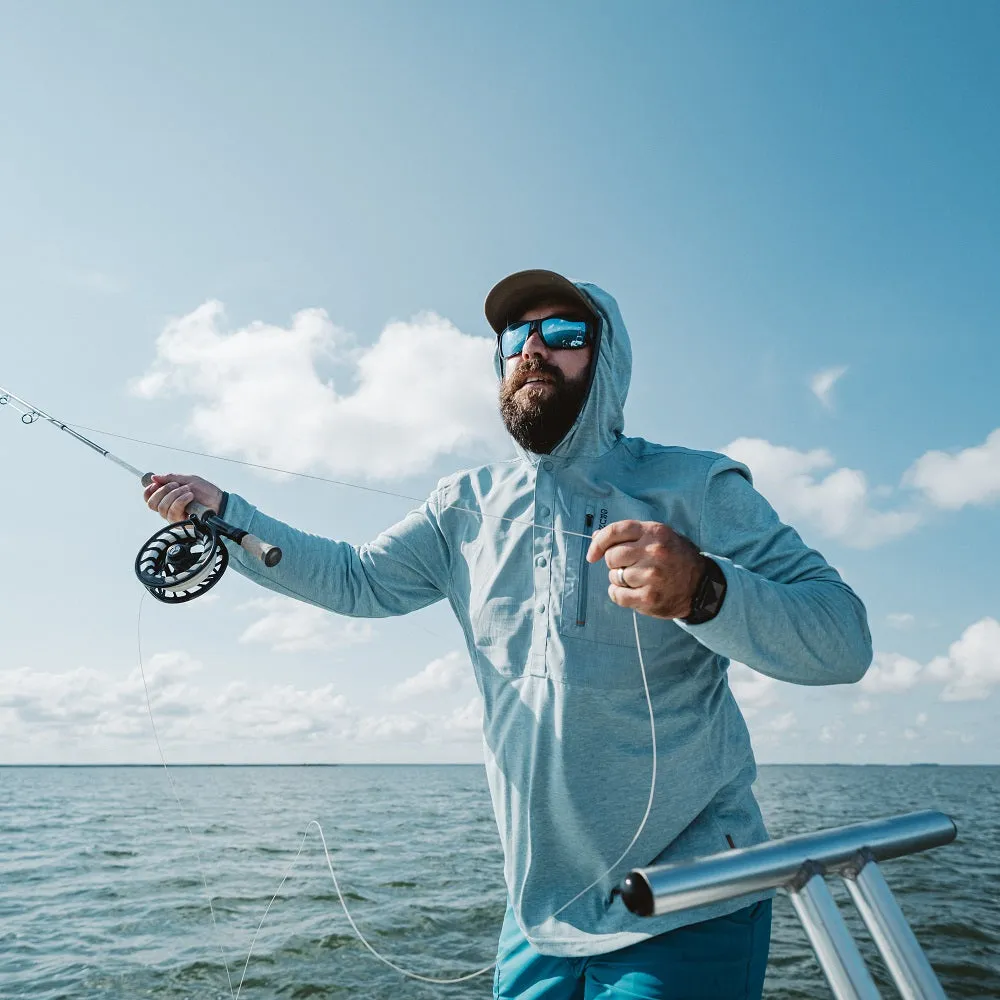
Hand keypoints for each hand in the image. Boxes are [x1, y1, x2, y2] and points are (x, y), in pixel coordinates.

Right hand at [143, 473, 223, 523]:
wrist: (219, 500)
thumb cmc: (205, 491)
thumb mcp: (187, 479)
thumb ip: (170, 478)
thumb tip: (154, 477)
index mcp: (167, 498)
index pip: (149, 498)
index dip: (149, 491)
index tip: (156, 483)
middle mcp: (168, 509)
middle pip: (152, 504)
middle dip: (163, 491)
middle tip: (177, 485)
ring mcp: (174, 517)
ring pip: (162, 508)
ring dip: (175, 495)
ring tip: (188, 490)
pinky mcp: (181, 523)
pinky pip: (173, 512)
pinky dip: (181, 500)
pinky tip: (190, 496)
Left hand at [586, 519, 706, 619]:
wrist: (702, 586)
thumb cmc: (676, 558)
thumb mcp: (658, 537)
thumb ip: (630, 535)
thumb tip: (596, 536)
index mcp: (654, 532)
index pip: (615, 531)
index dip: (598, 543)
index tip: (593, 554)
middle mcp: (653, 552)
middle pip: (612, 556)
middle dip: (615, 563)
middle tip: (630, 567)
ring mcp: (651, 576)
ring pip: (614, 576)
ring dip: (620, 580)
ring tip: (639, 580)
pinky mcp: (649, 598)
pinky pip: (617, 595)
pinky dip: (619, 595)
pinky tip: (633, 592)